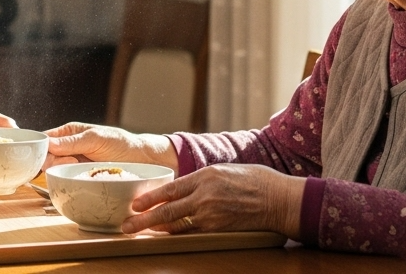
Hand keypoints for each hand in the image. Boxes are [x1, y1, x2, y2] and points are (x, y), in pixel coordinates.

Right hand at [43, 122, 177, 169]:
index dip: (41, 148)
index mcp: (69, 132)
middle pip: (46, 157)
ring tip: (77, 167)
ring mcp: (73, 164)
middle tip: (71, 162)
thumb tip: (47, 143)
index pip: (45, 139)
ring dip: (61, 170)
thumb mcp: (95, 138)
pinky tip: (78, 177)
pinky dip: (67, 180)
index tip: (47, 155)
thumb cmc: (120, 143)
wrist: (141, 160)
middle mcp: (68, 148)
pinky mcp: (79, 178)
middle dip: (53, 161)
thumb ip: (71, 142)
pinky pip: (65, 181)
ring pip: (54, 170)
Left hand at [121, 163, 302, 236]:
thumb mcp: (224, 170)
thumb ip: (202, 179)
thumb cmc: (256, 180)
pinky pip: (192, 233)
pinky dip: (177, 234)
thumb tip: (185, 186)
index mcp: (205, 176)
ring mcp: (211, 215)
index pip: (170, 188)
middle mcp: (205, 196)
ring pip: (177, 225)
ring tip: (140, 232)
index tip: (135, 204)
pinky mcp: (219, 229)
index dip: (150, 198)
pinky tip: (165, 235)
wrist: (278, 199)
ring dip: (156, 229)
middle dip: (144, 219)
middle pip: (168, 211)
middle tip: (127, 226)